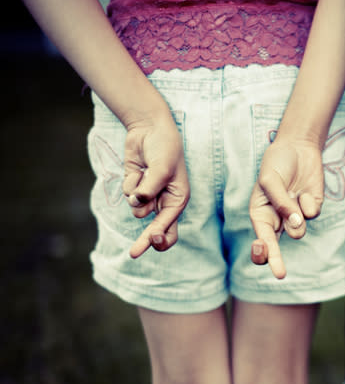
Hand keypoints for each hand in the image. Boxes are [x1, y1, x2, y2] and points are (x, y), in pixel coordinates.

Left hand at [122, 113, 189, 257]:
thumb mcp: (162, 167)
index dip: (161, 237)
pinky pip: (128, 195)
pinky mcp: (135, 188)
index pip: (171, 226)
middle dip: (144, 240)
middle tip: (133, 254)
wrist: (149, 129)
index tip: (153, 240)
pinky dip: (130, 183)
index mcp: (178, 200)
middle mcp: (164, 202)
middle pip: (154, 230)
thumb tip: (137, 202)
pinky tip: (138, 169)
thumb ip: (151, 188)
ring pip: (136, 209)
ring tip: (145, 174)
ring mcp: (148, 196)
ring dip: (136, 194)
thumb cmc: (164, 147)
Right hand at [249, 137, 324, 278]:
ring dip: (296, 217)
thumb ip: (281, 203)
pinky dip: (308, 201)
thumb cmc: (277, 164)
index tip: (263, 255)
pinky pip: (312, 214)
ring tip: (293, 196)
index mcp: (261, 215)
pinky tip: (304, 190)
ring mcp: (296, 217)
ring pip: (298, 231)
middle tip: (279, 274)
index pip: (260, 240)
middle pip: (276, 249)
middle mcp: (278, 220)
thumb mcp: (271, 180)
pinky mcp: (312, 209)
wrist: (298, 148)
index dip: (261, 252)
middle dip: (276, 261)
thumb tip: (297, 223)